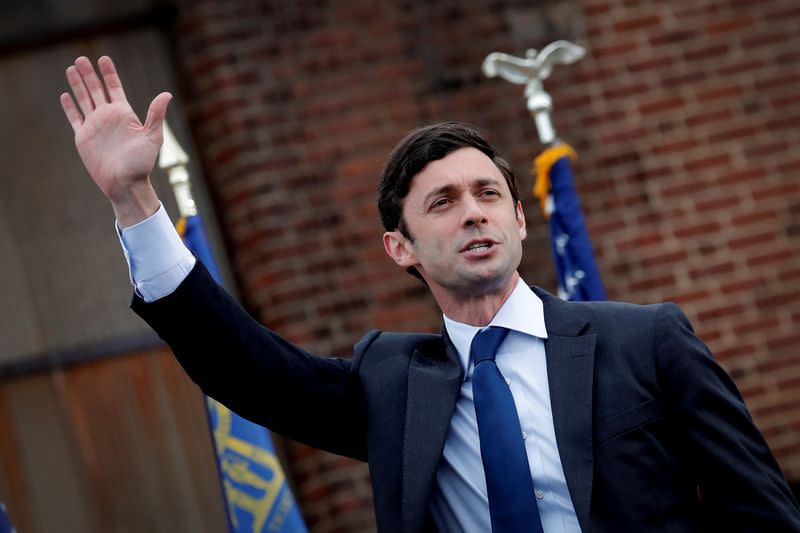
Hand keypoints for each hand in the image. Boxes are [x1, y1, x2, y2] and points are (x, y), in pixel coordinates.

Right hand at [60, 56, 171, 225]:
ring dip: (78, 85)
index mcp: (124, 114)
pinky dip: (69, 107)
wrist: (126, 183)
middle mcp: (108, 117)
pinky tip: (65, 95)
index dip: (109, 73)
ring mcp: (95, 126)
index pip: (114, 88)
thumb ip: (156, 115)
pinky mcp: (83, 137)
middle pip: (96, 89)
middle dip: (89, 74)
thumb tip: (167, 94)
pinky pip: (75, 118)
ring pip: (84, 99)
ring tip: (72, 69)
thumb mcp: (152, 137)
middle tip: (81, 58)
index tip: (104, 59)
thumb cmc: (142, 163)